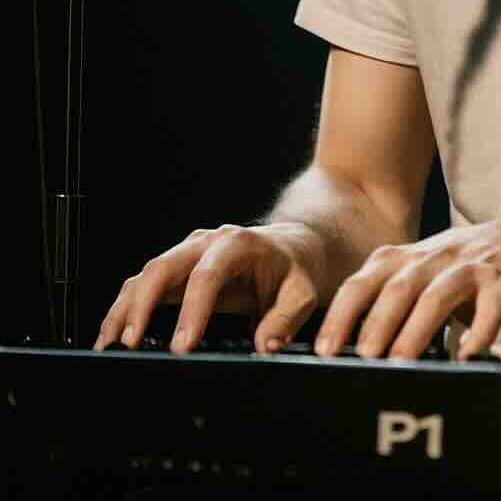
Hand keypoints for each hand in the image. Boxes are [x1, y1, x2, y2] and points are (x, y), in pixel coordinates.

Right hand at [93, 222, 325, 354]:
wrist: (292, 247)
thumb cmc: (295, 270)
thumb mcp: (302, 293)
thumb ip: (285, 319)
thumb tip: (264, 346)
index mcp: (238, 244)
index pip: (207, 275)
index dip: (191, 311)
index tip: (182, 347)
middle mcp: (207, 243)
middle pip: (164, 267)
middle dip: (143, 305)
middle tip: (130, 344)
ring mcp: (187, 253)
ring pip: (146, 274)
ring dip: (125, 308)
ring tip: (109, 345)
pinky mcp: (177, 268)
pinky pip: (144, 284)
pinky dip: (125, 308)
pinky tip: (112, 336)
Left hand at [313, 216, 500, 362]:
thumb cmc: (461, 268)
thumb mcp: (421, 272)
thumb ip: (390, 297)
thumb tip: (351, 349)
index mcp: (406, 258)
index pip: (363, 282)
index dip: (342, 315)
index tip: (324, 350)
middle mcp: (433, 257)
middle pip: (398, 288)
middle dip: (376, 324)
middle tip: (362, 359)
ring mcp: (468, 267)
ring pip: (437, 296)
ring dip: (416, 330)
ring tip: (400, 363)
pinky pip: (489, 307)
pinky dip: (478, 332)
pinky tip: (468, 355)